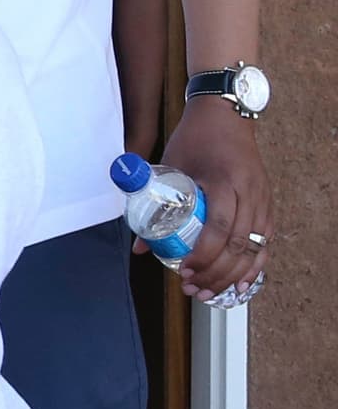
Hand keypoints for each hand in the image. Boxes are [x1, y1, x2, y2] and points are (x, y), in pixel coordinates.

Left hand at [159, 99, 272, 300]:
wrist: (225, 115)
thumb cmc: (194, 139)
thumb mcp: (170, 165)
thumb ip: (153, 202)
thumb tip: (140, 244)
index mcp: (225, 182)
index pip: (220, 227)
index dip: (204, 255)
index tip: (185, 270)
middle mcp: (250, 193)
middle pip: (239, 246)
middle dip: (216, 274)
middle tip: (192, 288)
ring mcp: (263, 200)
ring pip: (255, 249)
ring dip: (233, 276)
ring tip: (209, 293)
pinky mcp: (267, 204)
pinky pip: (265, 243)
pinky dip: (253, 266)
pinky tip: (238, 284)